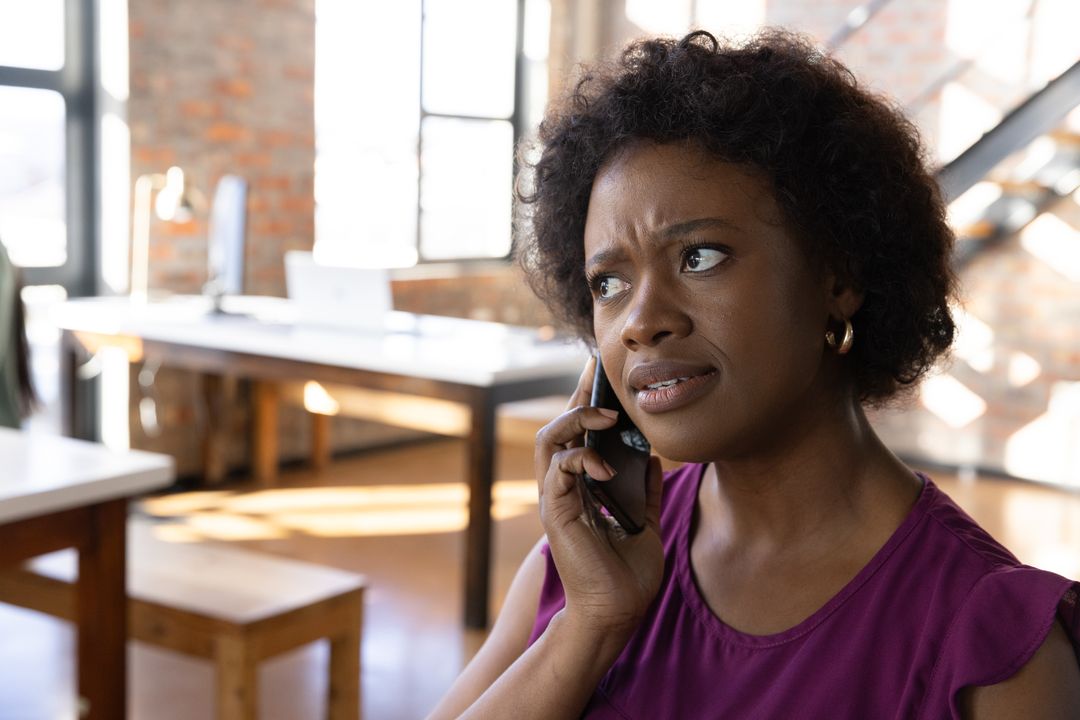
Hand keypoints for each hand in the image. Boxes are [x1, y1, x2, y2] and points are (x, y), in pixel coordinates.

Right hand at [534, 355, 664, 636]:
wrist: (617, 614)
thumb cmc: (628, 575)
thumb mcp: (647, 522)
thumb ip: (647, 490)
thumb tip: (656, 457)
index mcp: (581, 487)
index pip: (577, 433)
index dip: (586, 400)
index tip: (602, 373)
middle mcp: (563, 488)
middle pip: (557, 426)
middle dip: (576, 395)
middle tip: (597, 371)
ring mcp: (556, 499)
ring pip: (548, 440)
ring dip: (575, 419)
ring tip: (606, 414)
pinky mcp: (557, 512)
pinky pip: (558, 470)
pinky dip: (582, 459)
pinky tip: (608, 465)